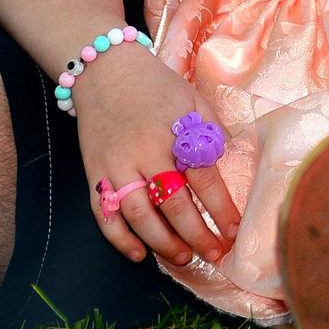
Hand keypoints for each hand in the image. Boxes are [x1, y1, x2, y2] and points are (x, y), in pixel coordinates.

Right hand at [71, 48, 242, 266]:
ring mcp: (115, 166)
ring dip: (162, 242)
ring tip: (184, 258)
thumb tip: (228, 162)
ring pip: (139, 215)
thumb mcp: (193, 99)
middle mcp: (143, 153)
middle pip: (173, 204)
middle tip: (214, 254)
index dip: (221, 208)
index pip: (203, 179)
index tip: (234, 230)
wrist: (105, 70)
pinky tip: (139, 253)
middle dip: (197, 234)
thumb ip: (211, 131)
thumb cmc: (156, 85)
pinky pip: (104, 213)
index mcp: (173, 134)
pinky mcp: (94, 173)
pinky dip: (119, 237)